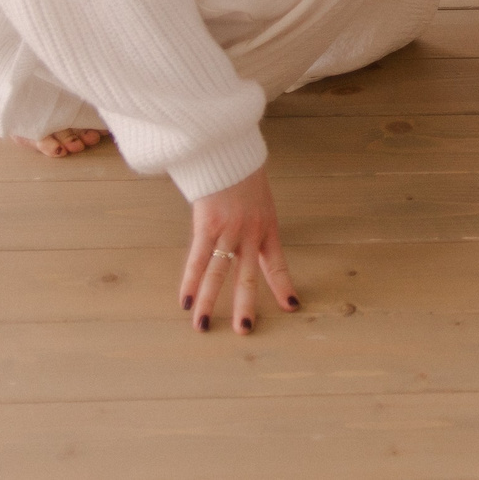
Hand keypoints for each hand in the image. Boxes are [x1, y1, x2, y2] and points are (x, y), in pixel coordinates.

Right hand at [180, 166, 297, 333]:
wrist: (230, 149)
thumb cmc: (242, 172)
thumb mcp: (258, 199)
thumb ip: (253, 222)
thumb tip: (245, 239)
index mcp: (268, 227)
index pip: (277, 263)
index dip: (283, 286)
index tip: (292, 306)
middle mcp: (251, 233)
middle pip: (248, 276)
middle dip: (246, 304)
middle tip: (245, 330)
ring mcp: (229, 230)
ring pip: (219, 273)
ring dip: (211, 302)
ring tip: (204, 326)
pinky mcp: (207, 224)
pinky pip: (198, 259)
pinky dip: (190, 282)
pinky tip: (186, 302)